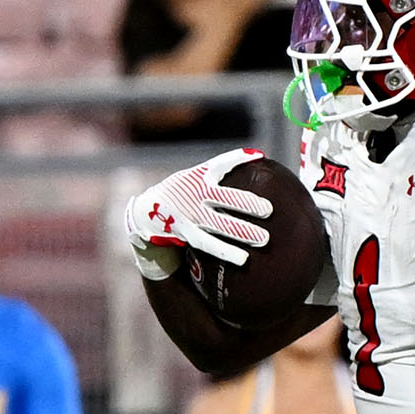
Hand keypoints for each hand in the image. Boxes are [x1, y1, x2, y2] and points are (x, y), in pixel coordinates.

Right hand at [127, 148, 273, 278]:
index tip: (259, 156)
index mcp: (198, 177)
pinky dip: (225, 250)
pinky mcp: (185, 233)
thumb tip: (259, 155)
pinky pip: (208, 243)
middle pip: (224, 197)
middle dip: (247, 203)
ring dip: (241, 231)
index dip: (238, 159)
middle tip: (268, 210)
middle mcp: (194, 193)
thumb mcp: (197, 176)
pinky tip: (243, 259)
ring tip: (264, 239)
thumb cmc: (182, 193)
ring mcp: (189, 214)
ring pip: (218, 223)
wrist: (146, 213)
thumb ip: (223, 167)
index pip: (220, 165)